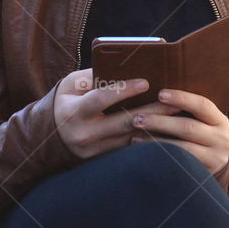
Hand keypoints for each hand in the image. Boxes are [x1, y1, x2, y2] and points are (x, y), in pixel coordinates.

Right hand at [53, 69, 181, 159]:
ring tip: (178, 115)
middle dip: (152, 111)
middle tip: (176, 101)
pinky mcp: (104, 159)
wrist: (50, 135)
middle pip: (124, 122)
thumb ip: (93, 76)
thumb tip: (122, 67)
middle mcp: (85, 134)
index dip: (123, 90)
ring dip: (157, 127)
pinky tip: (168, 129)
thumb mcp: (71, 85)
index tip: (145, 82)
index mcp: (74, 112)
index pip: (100, 100)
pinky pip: (130, 148)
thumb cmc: (65, 101)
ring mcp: (95, 151)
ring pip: (131, 138)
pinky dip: (150, 137)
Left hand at [129, 89, 228, 175]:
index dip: (181, 98)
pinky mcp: (203, 174)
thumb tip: (159, 96)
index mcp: (219, 120)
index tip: (160, 94)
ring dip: (156, 142)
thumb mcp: (205, 122)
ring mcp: (214, 159)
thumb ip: (189, 111)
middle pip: (188, 127)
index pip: (202, 105)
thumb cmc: (204, 137)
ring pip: (182, 148)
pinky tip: (145, 155)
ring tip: (135, 138)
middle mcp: (221, 139)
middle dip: (160, 122)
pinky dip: (161, 158)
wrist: (221, 167)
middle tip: (137, 119)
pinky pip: (179, 166)